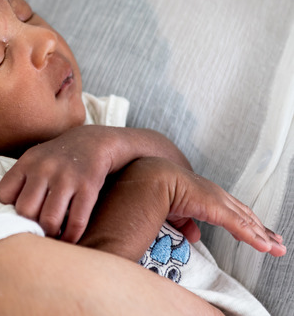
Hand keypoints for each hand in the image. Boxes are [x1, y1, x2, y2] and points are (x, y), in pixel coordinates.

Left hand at [0, 125, 122, 241]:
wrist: (94, 141)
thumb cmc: (57, 159)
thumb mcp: (34, 161)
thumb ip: (20, 183)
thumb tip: (9, 217)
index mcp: (26, 163)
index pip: (4, 194)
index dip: (9, 210)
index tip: (19, 216)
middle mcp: (43, 169)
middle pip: (25, 210)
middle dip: (30, 225)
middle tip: (36, 231)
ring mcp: (66, 178)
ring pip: (49, 220)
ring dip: (50, 234)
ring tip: (52, 235)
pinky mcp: (87, 187)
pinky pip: (76, 221)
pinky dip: (71, 236)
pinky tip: (69, 238)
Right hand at [154, 158, 286, 256]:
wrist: (152, 179)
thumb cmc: (159, 191)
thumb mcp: (176, 212)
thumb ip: (187, 224)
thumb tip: (195, 236)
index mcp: (207, 196)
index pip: (234, 212)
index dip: (248, 224)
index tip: (259, 235)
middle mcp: (217, 196)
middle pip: (246, 215)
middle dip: (262, 231)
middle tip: (276, 244)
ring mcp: (218, 200)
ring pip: (247, 221)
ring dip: (263, 236)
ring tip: (276, 250)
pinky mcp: (216, 207)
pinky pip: (239, 225)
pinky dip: (252, 237)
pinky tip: (264, 247)